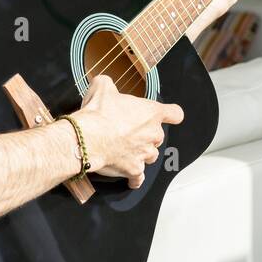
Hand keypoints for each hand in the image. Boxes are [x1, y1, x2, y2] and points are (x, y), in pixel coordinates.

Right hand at [72, 74, 184, 188]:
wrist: (87, 138)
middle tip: (129, 132)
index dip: (171, 114)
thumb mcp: (102, 87)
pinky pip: (139, 178)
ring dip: (141, 154)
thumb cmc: (98, 113)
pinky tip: (129, 177)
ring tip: (126, 150)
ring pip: (150, 156)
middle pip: (158, 136)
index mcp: (151, 113)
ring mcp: (145, 154)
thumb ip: (108, 84)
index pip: (174, 114)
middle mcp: (153, 134)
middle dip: (146, 135)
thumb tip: (103, 83)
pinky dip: (135, 178)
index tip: (168, 116)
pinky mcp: (134, 170)